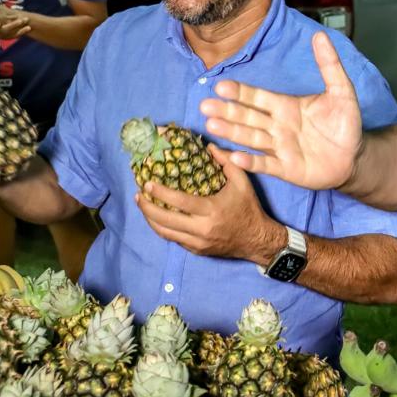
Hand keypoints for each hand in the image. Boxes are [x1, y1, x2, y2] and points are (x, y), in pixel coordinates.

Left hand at [135, 144, 285, 261]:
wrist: (257, 240)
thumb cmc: (249, 208)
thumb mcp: (242, 181)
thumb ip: (226, 161)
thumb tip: (208, 146)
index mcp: (212, 210)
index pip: (180, 202)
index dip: (161, 193)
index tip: (147, 183)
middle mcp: (202, 229)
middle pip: (165, 220)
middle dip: (147, 208)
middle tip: (139, 195)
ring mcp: (197, 242)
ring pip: (165, 233)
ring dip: (150, 219)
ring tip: (142, 205)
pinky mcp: (196, 250)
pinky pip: (173, 239)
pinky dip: (162, 228)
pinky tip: (156, 218)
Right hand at [201, 31, 361, 189]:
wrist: (354, 156)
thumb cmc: (344, 123)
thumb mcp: (341, 91)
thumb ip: (329, 65)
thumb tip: (320, 35)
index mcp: (285, 106)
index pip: (258, 97)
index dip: (240, 92)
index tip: (220, 86)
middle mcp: (277, 125)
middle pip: (247, 116)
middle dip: (227, 111)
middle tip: (204, 106)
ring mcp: (279, 148)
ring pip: (251, 138)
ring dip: (232, 132)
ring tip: (212, 125)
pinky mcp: (286, 169)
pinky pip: (265, 164)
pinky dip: (250, 161)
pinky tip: (234, 157)